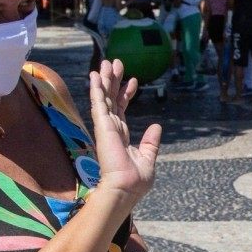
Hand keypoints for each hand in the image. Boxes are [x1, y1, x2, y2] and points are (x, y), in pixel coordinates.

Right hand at [89, 59, 161, 204]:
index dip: (126, 94)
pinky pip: (98, 103)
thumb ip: (151, 142)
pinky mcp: (102, 126)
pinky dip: (97, 88)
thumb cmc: (136, 180)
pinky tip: (95, 75)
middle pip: (111, 99)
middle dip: (113, 81)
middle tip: (115, 63)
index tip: (133, 80)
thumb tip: (156, 126)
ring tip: (105, 62)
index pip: (122, 109)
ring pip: (104, 97)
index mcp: (122, 136)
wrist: (127, 188)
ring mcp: (105, 127)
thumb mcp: (148, 158)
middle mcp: (111, 129)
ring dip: (104, 79)